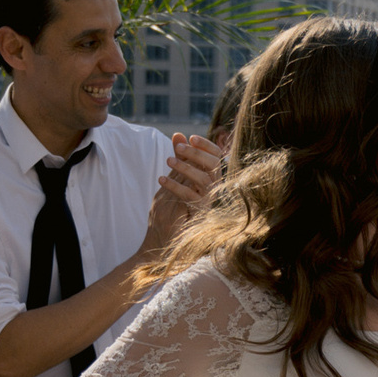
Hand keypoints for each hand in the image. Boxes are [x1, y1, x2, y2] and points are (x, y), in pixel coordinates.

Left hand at [142, 133, 225, 252]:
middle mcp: (213, 190)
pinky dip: (176, 186)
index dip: (207, 146)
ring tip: (167, 162)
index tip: (190, 137)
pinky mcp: (200, 215)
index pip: (217, 157)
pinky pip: (192, 196)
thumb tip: (178, 134)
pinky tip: (161, 180)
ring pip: (205, 179)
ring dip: (186, 168)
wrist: (164, 242)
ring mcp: (209, 203)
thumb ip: (179, 157)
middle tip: (178, 147)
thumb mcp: (173, 178)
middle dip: (196, 154)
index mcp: (210, 180)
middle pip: (214, 165)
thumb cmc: (170, 210)